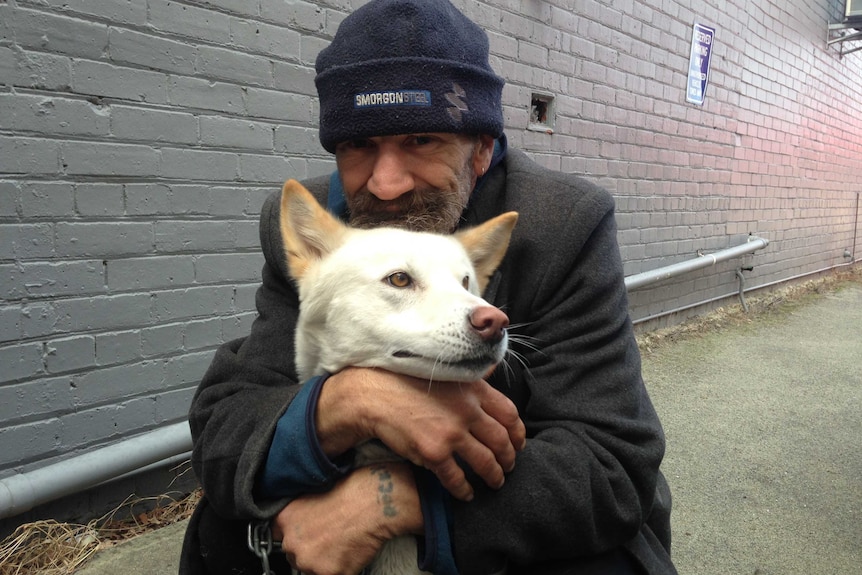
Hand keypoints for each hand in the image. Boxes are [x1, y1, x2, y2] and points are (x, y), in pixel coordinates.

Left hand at [272, 462, 421, 574]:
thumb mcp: (312, 493)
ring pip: (311, 569)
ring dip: (323, 562)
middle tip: (329, 539)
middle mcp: (292, 542)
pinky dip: (342, 569)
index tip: (303, 537)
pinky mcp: (328, 573)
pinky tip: (350, 551)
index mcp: (284, 520)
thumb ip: (298, 513)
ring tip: (342, 543)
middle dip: (309, 551)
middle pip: (294, 556)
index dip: (293, 536)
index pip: (275, 537)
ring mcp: (309, 561)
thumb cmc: (350, 491)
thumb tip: (299, 524)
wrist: (372, 502)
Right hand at [316, 367, 526, 500]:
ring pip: (485, 462)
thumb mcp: (445, 372)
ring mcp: (451, 433)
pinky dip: (464, 489)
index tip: (518, 442)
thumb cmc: (407, 381)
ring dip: (494, 476)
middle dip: (509, 458)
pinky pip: (456, 478)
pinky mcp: (434, 453)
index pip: (509, 414)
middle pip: (501, 441)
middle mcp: (467, 411)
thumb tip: (491, 371)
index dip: (517, 432)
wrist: (375, 395)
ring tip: (495, 482)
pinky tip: (466, 494)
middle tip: (509, 466)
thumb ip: (470, 377)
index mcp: (473, 390)